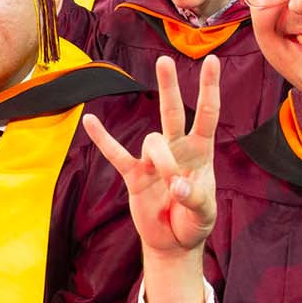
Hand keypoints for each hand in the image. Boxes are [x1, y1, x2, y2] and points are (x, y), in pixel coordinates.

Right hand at [84, 57, 220, 302]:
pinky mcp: (134, 175)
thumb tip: (177, 184)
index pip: (207, 114)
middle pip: (172, 110)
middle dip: (169, 86)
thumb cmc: (195, 223)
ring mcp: (153, 160)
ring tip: (170, 188)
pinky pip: (116, 154)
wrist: (173, 242)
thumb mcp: (204, 214)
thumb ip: (194, 198)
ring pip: (152, 142)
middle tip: (165, 60)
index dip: (209, 88)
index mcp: (200, 153)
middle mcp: (176, 149)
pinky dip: (103, 139)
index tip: (211, 60)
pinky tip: (90, 120)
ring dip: (162, 161)